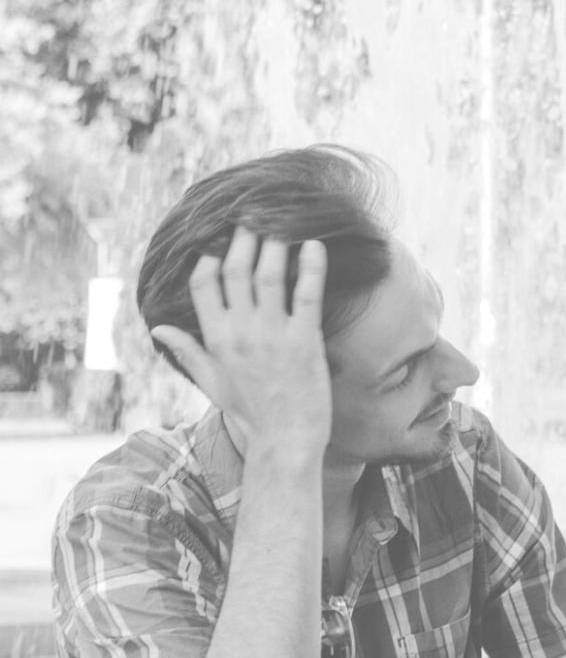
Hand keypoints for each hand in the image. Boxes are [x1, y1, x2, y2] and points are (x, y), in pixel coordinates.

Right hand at [150, 228, 331, 458]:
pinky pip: (307, 293)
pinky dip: (311, 266)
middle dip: (242, 240)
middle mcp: (240, 331)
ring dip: (274, 245)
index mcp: (216, 338)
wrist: (284, 439)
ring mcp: (273, 334)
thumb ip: (187, 351)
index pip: (203, 285)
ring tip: (281, 222)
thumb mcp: (211, 381)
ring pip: (269, 275)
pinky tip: (314, 245)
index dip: (210, 257)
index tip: (219, 240)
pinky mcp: (305, 340)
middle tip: (253, 217)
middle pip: (236, 271)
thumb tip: (158, 329)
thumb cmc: (251, 413)